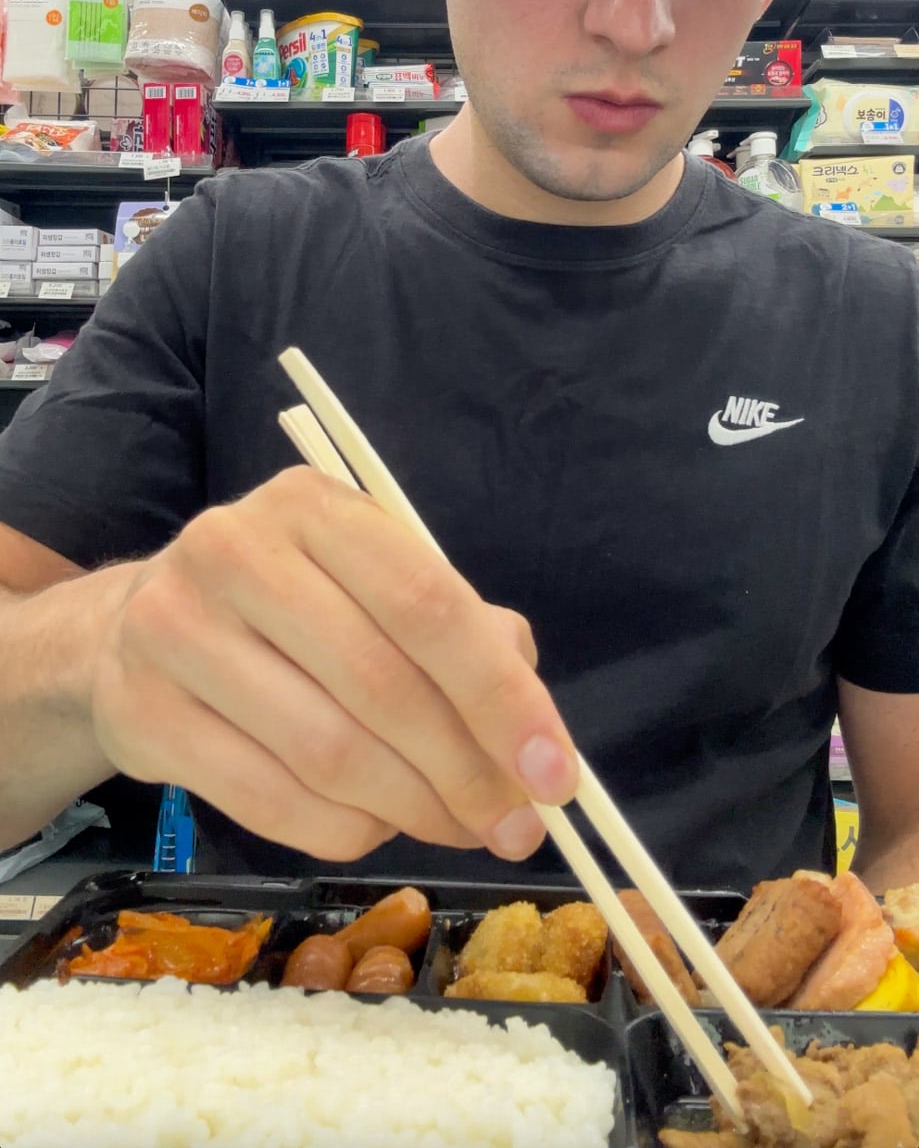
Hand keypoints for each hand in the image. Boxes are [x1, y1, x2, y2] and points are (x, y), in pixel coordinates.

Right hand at [91, 468, 578, 862]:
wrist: (132, 629)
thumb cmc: (287, 605)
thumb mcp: (372, 583)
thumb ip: (462, 634)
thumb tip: (532, 735)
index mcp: (313, 506)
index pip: (426, 603)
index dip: (500, 696)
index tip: (556, 773)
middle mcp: (235, 551)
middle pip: (380, 684)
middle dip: (466, 772)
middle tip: (516, 828)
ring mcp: (175, 630)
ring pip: (328, 753)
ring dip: (412, 810)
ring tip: (455, 828)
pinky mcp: (142, 714)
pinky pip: (271, 802)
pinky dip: (345, 831)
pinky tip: (376, 826)